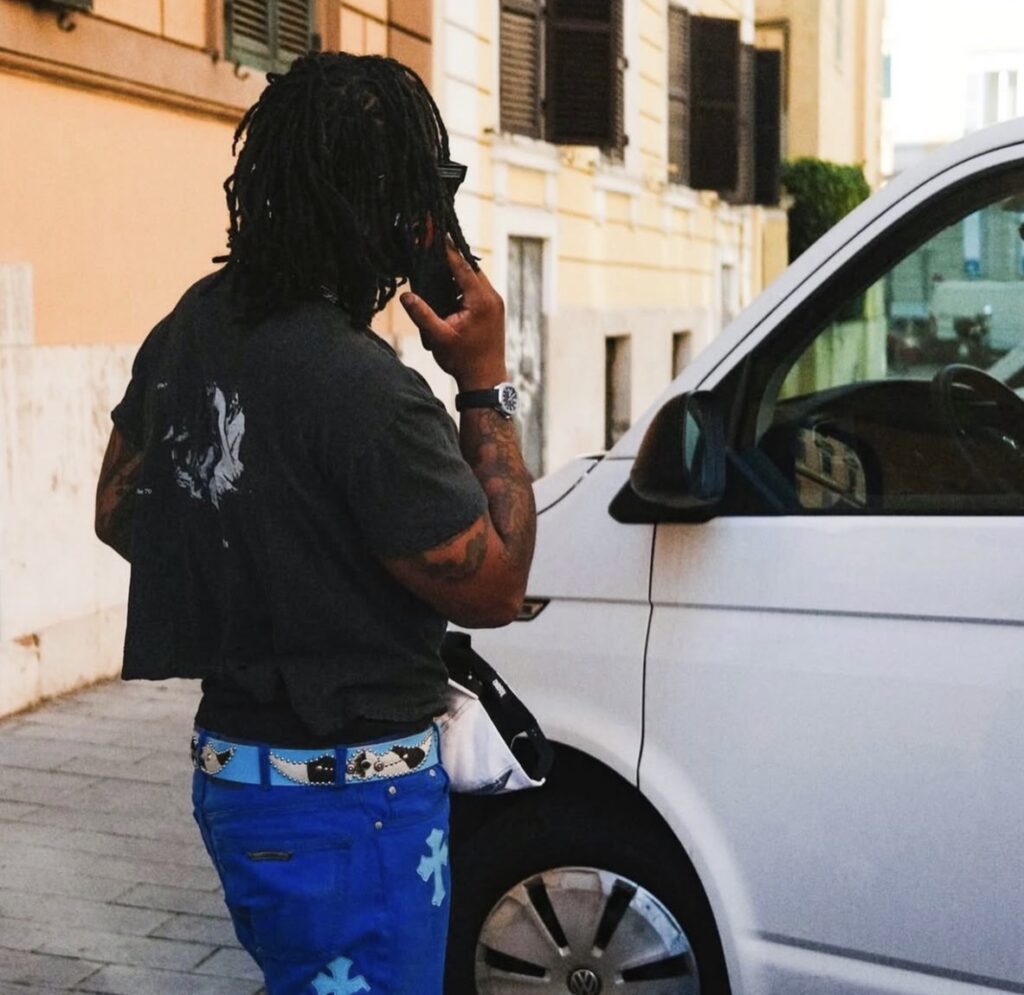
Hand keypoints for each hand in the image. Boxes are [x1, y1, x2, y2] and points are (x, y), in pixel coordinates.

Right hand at [400, 244, 507, 390]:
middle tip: (430, 242)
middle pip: (469, 266)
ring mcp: (494, 303)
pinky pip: (476, 288)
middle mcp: (491, 297)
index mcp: (480, 300)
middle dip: (450, 256)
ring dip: (456, 270)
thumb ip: (422, 315)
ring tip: (434, 260)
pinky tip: (446, 283)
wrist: (486, 380)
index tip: (432, 230)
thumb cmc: (463, 361)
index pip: (461, 265)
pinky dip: (462, 282)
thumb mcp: (439, 338)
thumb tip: (406, 295)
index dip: (445, 248)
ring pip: (473, 277)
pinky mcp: (493, 310)